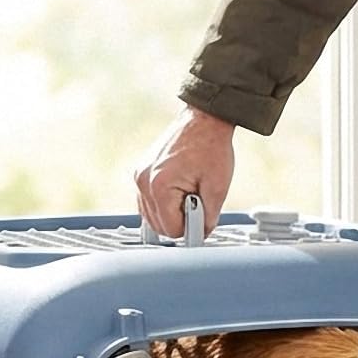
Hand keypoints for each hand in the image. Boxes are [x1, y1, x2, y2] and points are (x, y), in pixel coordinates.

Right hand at [134, 106, 236, 237]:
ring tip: (188, 193)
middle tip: (197, 201)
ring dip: (171, 213)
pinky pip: (147, 203)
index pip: (171, 230)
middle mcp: (143, 182)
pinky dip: (163, 205)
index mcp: (160, 186)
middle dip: (179, 220)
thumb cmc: (211, 147)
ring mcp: (139, 177)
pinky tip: (178, 192)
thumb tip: (199, 237)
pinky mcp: (140, 173)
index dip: (190, 227)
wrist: (203, 120)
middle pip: (158, 227)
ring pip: (150, 217)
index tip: (202, 216)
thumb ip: (207, 218)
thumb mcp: (217, 188)